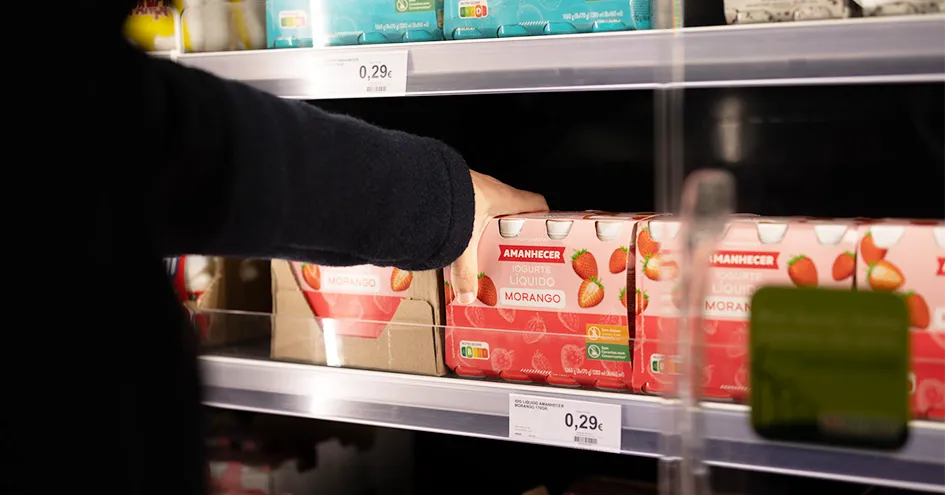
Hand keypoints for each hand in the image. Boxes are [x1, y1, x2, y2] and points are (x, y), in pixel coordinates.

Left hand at [449, 171, 547, 303]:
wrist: (423, 181)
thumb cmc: (453, 202)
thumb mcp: (464, 243)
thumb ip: (466, 271)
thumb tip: (468, 296)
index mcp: (505, 198)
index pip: (537, 203)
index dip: (544, 219)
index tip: (544, 236)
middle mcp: (493, 189)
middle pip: (514, 209)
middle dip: (514, 230)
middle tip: (512, 251)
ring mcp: (474, 185)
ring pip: (491, 207)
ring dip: (491, 225)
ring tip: (485, 246)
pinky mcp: (457, 186)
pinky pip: (472, 203)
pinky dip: (471, 218)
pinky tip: (460, 234)